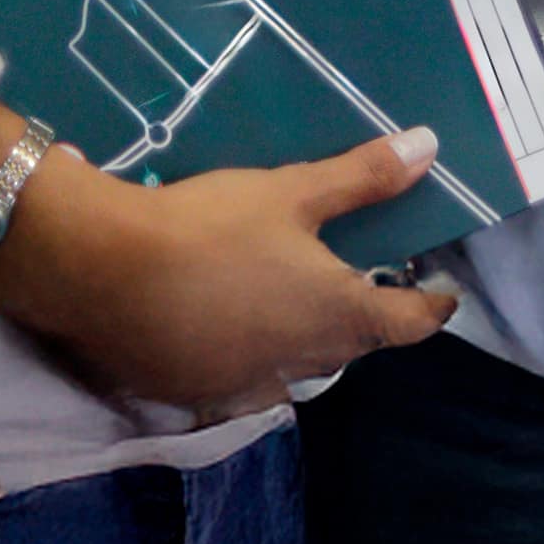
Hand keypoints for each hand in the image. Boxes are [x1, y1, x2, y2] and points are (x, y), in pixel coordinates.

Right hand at [0, 124, 463, 419]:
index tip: (441, 294)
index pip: (407, 323)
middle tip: (360, 278)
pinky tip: (228, 323)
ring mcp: (247, 386)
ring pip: (296, 366)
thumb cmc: (209, 226)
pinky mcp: (196, 394)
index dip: (430, 307)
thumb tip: (429, 148)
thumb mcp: (290, 191)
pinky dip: (249, 351)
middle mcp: (302, 364)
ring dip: (304, 338)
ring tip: (292, 300)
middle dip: (361, 317)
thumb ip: (362, 178)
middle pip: (351, 347)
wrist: (102, 270)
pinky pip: (242, 378)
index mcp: (336, 317)